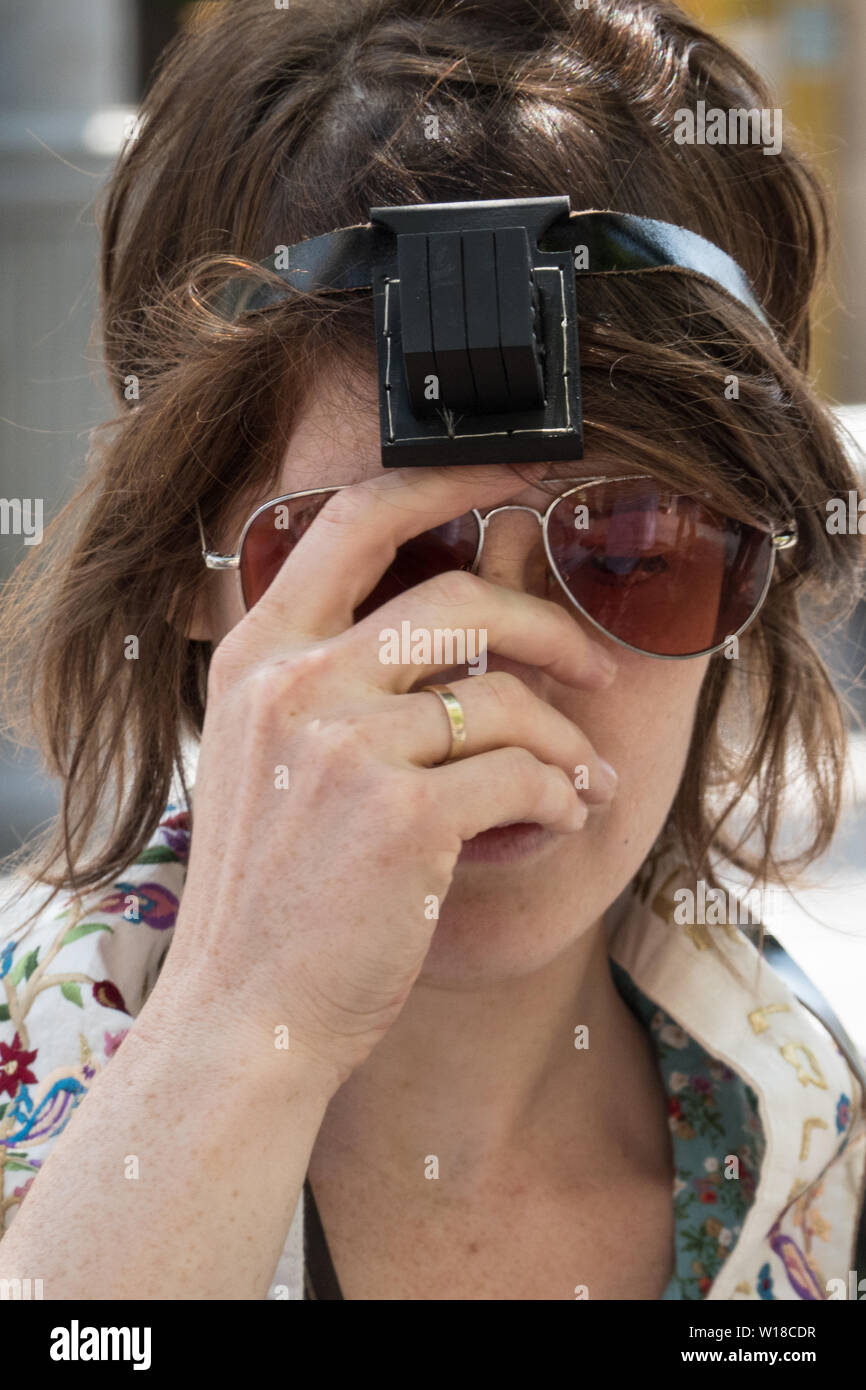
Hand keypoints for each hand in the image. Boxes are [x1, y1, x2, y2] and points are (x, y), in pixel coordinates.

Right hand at [154, 465, 617, 1093]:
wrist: (247, 1014)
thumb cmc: (269, 892)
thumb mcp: (264, 757)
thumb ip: (326, 681)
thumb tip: (441, 635)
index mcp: (257, 656)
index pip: (356, 519)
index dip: (449, 481)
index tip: (517, 476)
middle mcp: (294, 684)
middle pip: (456, 598)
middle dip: (546, 624)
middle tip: (591, 661)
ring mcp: (345, 746)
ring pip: (503, 696)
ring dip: (563, 735)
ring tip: (582, 776)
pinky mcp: (403, 816)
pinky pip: (522, 773)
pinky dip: (558, 794)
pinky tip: (557, 819)